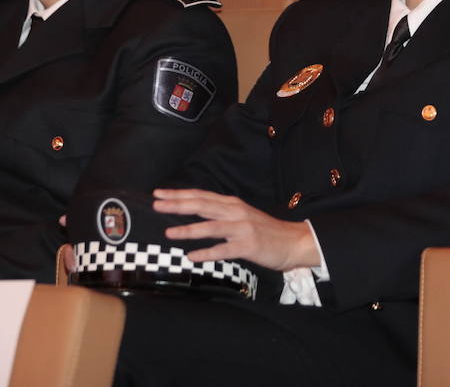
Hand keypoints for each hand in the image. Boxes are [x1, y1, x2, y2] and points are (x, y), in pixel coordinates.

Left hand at [152, 188, 318, 271]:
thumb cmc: (265, 231)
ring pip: (210, 227)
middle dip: (177, 204)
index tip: (159, 194)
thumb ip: (221, 213)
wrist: (293, 242)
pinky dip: (206, 253)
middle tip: (156, 205)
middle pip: (201, 205)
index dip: (179, 194)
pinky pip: (223, 250)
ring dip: (188, 230)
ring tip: (169, 233)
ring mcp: (242, 229)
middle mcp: (235, 212)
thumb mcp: (242, 215)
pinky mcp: (248, 246)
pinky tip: (192, 256)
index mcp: (232, 204)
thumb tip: (196, 212)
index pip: (201, 195)